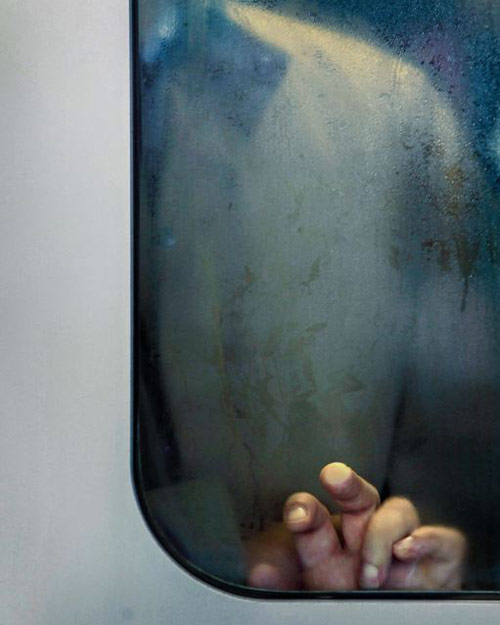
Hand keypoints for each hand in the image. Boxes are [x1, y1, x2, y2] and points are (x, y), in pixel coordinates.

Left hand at [245, 463, 465, 589]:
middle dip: (346, 484)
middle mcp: (364, 539)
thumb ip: (282, 587)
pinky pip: (443, 538)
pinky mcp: (440, 562)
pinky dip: (429, 540)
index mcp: (327, 547)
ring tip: (369, 573)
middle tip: (333, 476)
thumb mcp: (305, 600)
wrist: (392, 621)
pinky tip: (408, 551)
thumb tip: (259, 573)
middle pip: (358, 497)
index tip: (298, 513)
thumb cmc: (340, 608)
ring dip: (383, 532)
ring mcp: (403, 547)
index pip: (314, 516)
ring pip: (399, 510)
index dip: (305, 509)